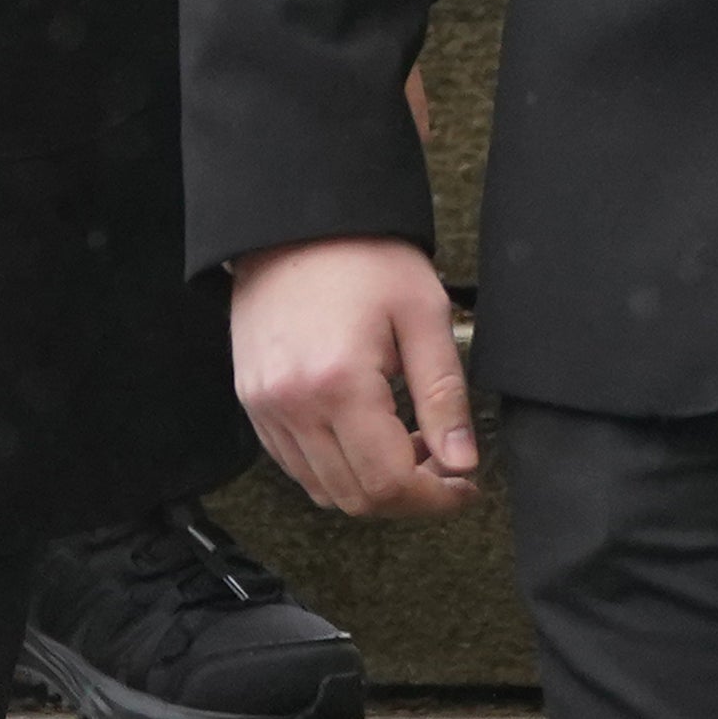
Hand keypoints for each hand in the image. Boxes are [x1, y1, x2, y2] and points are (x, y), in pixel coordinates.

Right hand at [230, 234, 477, 519]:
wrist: (295, 220)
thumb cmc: (362, 255)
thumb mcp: (423, 314)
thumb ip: (444, 396)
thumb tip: (462, 463)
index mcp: (338, 382)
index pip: (388, 483)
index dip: (436, 498)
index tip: (465, 484)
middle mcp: (292, 403)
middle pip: (355, 497)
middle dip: (408, 496)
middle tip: (442, 464)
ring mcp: (265, 404)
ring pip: (322, 488)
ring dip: (371, 484)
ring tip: (405, 443)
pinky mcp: (252, 399)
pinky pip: (294, 463)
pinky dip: (335, 466)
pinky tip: (364, 433)